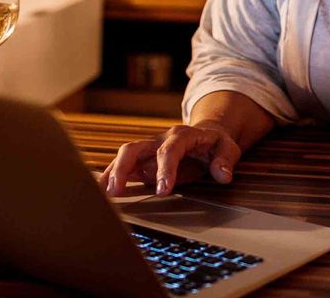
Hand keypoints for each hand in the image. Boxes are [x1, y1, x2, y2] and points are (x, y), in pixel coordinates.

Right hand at [99, 120, 240, 196]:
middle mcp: (160, 139)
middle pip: (135, 148)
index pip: (169, 150)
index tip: (162, 191)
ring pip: (124, 155)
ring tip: (102, 194)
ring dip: (111, 173)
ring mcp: (148, 148)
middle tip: (117, 191)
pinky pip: (123, 165)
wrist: (206, 135)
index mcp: (181, 135)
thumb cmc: (216, 144)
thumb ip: (226, 160)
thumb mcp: (228, 148)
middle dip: (123, 168)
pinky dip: (110, 176)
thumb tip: (223, 174)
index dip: (164, 170)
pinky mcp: (142, 159)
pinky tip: (101, 191)